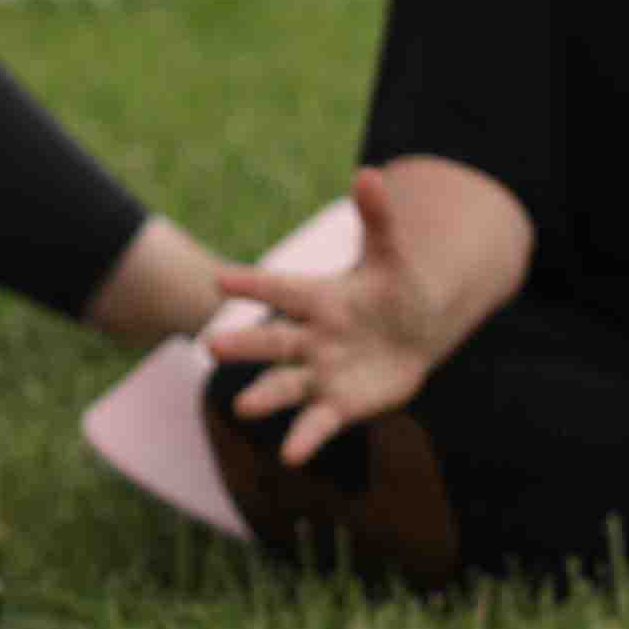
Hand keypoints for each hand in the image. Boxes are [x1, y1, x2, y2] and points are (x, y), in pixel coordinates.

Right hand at [200, 162, 459, 463]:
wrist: (415, 334)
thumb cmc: (395, 289)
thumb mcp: (391, 256)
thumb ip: (377, 218)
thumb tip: (368, 172)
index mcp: (320, 298)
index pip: (282, 289)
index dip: (253, 283)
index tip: (220, 280)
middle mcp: (312, 338)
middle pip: (274, 341)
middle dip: (245, 345)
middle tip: (212, 347)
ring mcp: (322, 373)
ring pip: (285, 386)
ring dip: (265, 396)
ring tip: (244, 407)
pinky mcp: (338, 405)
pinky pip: (317, 423)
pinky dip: (304, 438)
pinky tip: (289, 455)